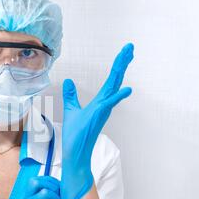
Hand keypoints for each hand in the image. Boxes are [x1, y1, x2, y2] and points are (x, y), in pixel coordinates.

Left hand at [61, 43, 133, 198]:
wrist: (74, 152)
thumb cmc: (75, 133)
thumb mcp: (71, 109)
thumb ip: (71, 95)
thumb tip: (69, 81)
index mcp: (100, 101)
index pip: (111, 80)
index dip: (117, 66)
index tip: (124, 52)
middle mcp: (105, 104)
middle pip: (115, 80)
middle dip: (122, 63)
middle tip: (130, 46)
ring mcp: (103, 110)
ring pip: (114, 87)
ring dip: (119, 71)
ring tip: (128, 55)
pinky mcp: (98, 117)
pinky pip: (110, 105)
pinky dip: (118, 97)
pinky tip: (128, 89)